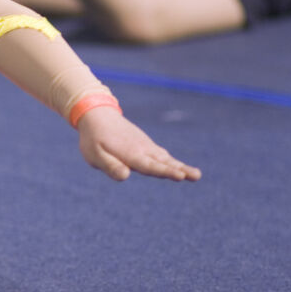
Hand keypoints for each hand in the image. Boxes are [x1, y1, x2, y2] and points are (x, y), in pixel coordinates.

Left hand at [76, 107, 200, 181]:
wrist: (97, 115)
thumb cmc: (93, 139)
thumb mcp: (94, 155)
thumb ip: (110, 166)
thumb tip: (126, 176)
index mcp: (130, 154)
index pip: (150, 166)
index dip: (165, 172)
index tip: (180, 176)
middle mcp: (142, 150)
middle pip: (163, 162)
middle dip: (180, 170)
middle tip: (197, 176)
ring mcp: (145, 146)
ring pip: (164, 158)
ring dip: (180, 166)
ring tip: (195, 175)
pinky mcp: (145, 145)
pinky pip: (161, 154)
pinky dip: (171, 161)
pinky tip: (180, 169)